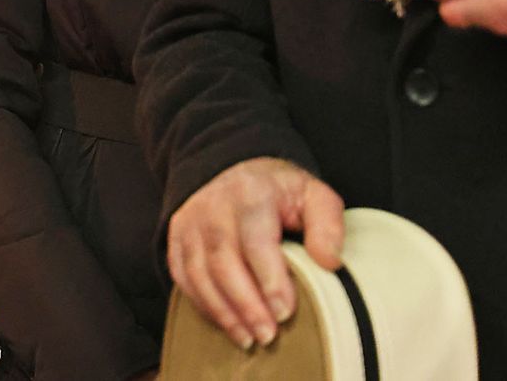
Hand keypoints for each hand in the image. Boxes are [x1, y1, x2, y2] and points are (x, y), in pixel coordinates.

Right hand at [166, 157, 343, 350]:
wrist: (233, 168)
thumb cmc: (278, 192)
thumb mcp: (313, 195)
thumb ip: (327, 224)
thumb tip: (329, 262)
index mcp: (250, 192)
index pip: (255, 240)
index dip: (269, 280)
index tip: (285, 312)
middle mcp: (213, 205)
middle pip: (222, 261)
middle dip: (245, 304)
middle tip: (268, 335)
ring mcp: (189, 221)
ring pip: (198, 273)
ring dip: (224, 311)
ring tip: (249, 338)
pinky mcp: (176, 238)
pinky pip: (182, 276)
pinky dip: (203, 304)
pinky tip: (227, 323)